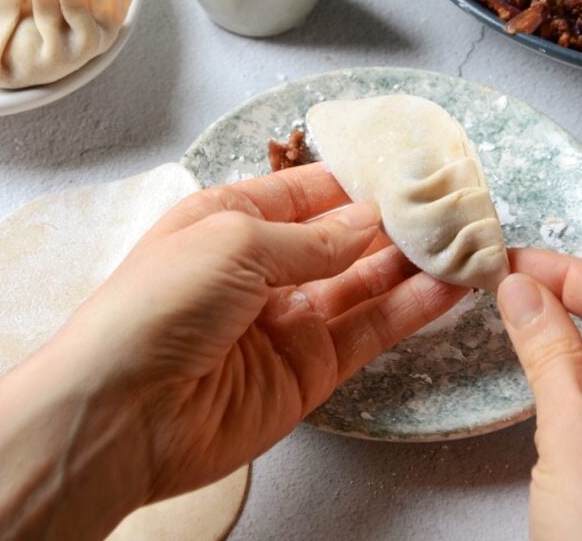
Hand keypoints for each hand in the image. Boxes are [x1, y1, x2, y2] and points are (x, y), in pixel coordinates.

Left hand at [61, 162, 466, 516]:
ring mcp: (286, 320)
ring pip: (363, 284)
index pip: (303, 192)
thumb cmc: (158, 304)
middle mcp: (261, 267)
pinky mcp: (308, 370)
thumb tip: (367, 223)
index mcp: (228, 219)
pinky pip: (367, 333)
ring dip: (409, 264)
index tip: (405, 169)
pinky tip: (445, 288)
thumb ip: (310, 239)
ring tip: (459, 240)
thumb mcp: (232, 244)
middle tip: (446, 205)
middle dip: (389, 221)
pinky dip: (408, 311)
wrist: (121, 412)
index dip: (352, 182)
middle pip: (339, 238)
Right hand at [498, 250, 581, 540]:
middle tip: (511, 278)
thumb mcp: (577, 438)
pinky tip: (545, 355)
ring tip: (521, 303)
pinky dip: (570, 357)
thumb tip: (522, 286)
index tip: (510, 265)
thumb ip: (553, 354)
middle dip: (567, 287)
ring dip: (568, 318)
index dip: (566, 271)